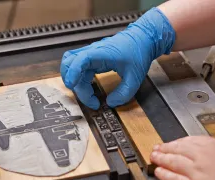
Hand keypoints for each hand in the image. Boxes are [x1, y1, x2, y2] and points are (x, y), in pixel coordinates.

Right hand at [60, 8, 174, 109]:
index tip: (72, 84)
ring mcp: (91, 54)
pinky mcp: (92, 58)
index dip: (74, 72)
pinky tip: (88, 88)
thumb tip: (110, 103)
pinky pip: (78, 67)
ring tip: (87, 95)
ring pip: (71, 65)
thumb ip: (124, 93)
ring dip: (74, 81)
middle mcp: (93, 52)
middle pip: (72, 65)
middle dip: (77, 86)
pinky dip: (79, 78)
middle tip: (92, 101)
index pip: (81, 59)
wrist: (143, 39)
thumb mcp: (135, 77)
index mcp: (103, 53)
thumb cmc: (139, 53)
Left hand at [150, 126, 214, 179]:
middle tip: (157, 148)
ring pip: (172, 163)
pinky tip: (158, 173)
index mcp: (214, 146)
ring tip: (153, 158)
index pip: (191, 141)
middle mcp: (201, 157)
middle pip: (178, 150)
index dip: (180, 142)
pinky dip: (164, 175)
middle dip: (165, 148)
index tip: (175, 143)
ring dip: (161, 159)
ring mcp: (194, 172)